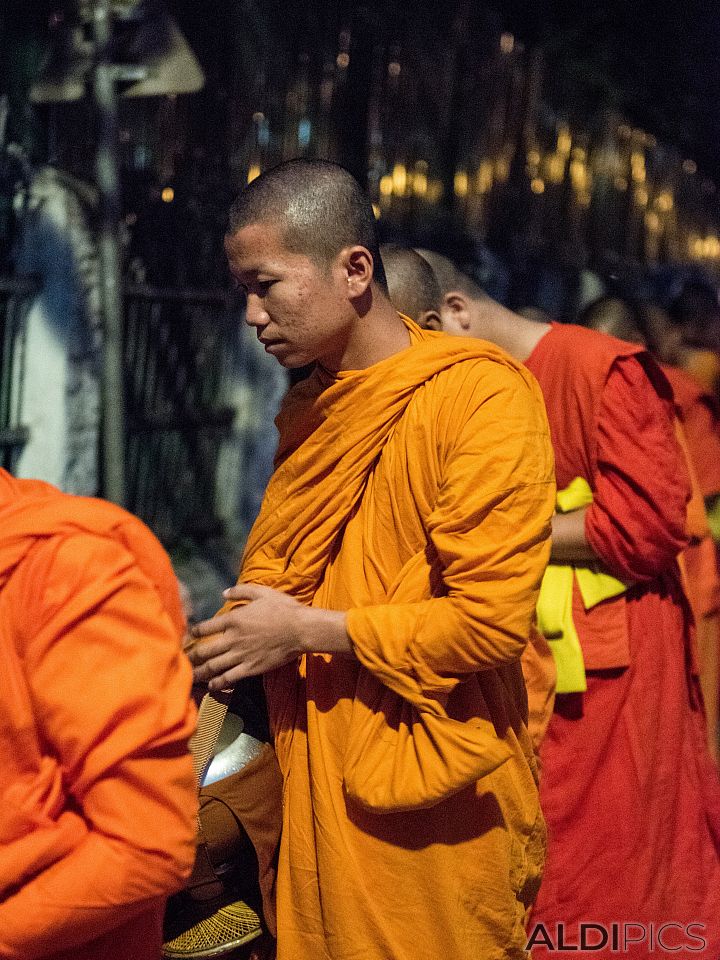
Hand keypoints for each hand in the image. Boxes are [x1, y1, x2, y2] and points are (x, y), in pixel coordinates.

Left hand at [186, 583, 307, 689]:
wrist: (301, 629)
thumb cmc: (283, 608)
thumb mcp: (262, 592)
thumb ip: (241, 591)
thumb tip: (223, 593)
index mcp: (233, 619)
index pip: (205, 627)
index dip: (194, 632)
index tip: (189, 635)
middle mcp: (233, 638)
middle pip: (204, 650)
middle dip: (191, 656)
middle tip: (182, 659)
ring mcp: (241, 655)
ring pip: (213, 667)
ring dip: (199, 672)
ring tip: (190, 676)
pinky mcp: (251, 668)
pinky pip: (229, 678)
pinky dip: (217, 683)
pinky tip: (211, 685)